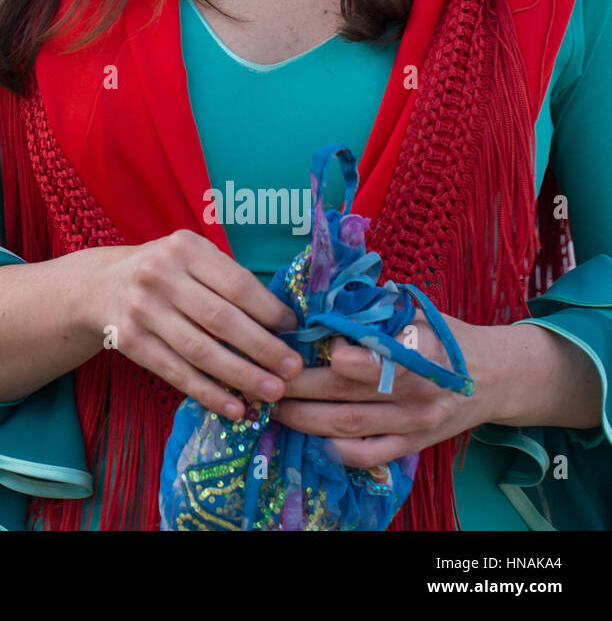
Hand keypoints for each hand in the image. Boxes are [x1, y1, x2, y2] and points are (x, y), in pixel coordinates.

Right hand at [84, 230, 302, 418]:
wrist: (101, 285)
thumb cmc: (164, 273)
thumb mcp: (191, 258)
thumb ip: (228, 280)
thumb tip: (282, 323)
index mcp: (184, 248)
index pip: (236, 283)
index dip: (269, 311)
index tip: (294, 331)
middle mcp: (160, 275)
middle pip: (221, 319)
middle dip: (263, 348)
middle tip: (293, 370)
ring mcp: (142, 309)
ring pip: (200, 351)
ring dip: (241, 376)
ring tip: (273, 393)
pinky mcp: (130, 340)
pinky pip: (177, 372)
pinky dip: (209, 393)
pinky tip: (235, 408)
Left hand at [272, 310, 489, 468]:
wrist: (495, 377)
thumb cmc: (444, 336)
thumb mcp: (414, 313)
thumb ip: (372, 312)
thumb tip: (320, 301)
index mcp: (417, 352)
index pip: (365, 357)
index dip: (329, 353)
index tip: (301, 341)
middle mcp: (416, 393)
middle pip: (343, 393)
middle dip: (295, 387)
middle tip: (263, 376)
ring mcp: (413, 424)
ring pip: (346, 426)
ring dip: (302, 418)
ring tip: (272, 406)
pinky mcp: (412, 446)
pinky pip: (366, 455)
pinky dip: (333, 450)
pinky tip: (306, 438)